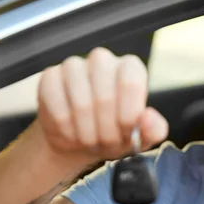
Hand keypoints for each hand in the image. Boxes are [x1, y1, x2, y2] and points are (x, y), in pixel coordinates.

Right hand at [36, 48, 168, 162]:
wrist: (81, 141)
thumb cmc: (116, 133)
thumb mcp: (142, 137)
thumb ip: (153, 129)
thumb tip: (148, 118)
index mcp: (130, 68)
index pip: (131, 83)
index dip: (127, 115)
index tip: (126, 133)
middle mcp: (103, 61)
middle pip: (105, 97)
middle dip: (107, 131)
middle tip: (107, 142)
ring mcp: (74, 66)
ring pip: (81, 104)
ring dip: (87, 133)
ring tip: (90, 140)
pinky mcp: (50, 78)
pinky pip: (57, 107)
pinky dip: (66, 129)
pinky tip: (71, 132)